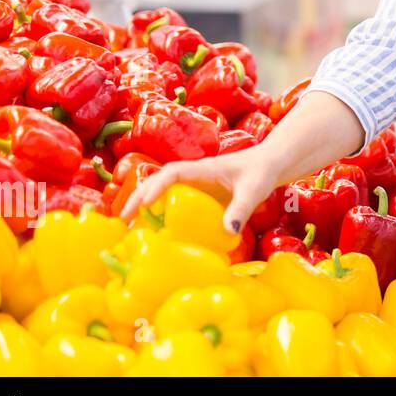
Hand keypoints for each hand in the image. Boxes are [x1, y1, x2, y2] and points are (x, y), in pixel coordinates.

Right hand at [119, 145, 282, 234]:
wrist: (272, 163)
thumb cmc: (263, 171)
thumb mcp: (255, 189)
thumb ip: (242, 208)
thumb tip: (228, 231)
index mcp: (204, 169)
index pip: (173, 172)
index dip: (156, 186)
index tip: (144, 203)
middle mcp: (195, 175)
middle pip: (158, 180)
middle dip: (138, 196)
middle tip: (123, 219)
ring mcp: (197, 185)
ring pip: (163, 190)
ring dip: (144, 204)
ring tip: (129, 225)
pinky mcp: (201, 195)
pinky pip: (175, 201)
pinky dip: (161, 212)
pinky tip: (155, 229)